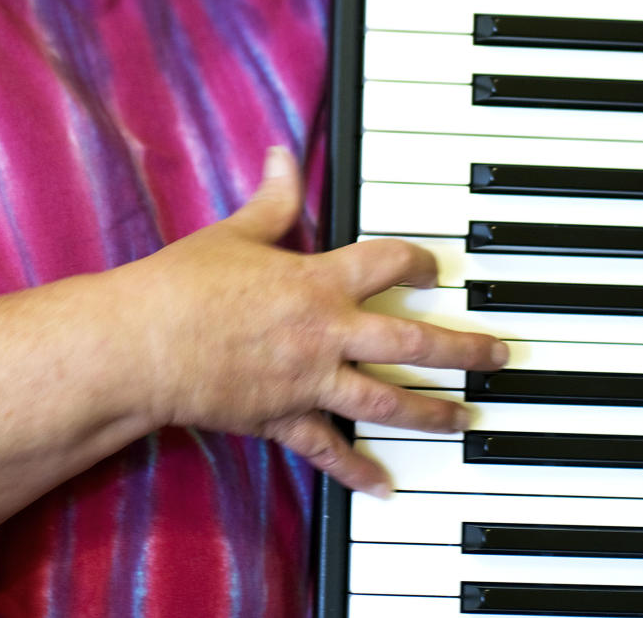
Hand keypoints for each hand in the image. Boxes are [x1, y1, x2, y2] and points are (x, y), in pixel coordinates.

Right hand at [137, 146, 506, 494]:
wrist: (144, 343)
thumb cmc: (184, 285)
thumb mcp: (235, 233)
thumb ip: (272, 200)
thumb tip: (284, 155)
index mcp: (316, 282)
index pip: (386, 265)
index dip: (418, 263)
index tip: (436, 269)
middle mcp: (324, 334)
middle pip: (410, 343)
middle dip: (462, 349)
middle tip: (498, 355)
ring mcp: (309, 383)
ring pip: (386, 403)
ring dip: (432, 412)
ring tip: (467, 419)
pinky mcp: (284, 420)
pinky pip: (329, 452)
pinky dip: (359, 472)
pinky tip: (387, 488)